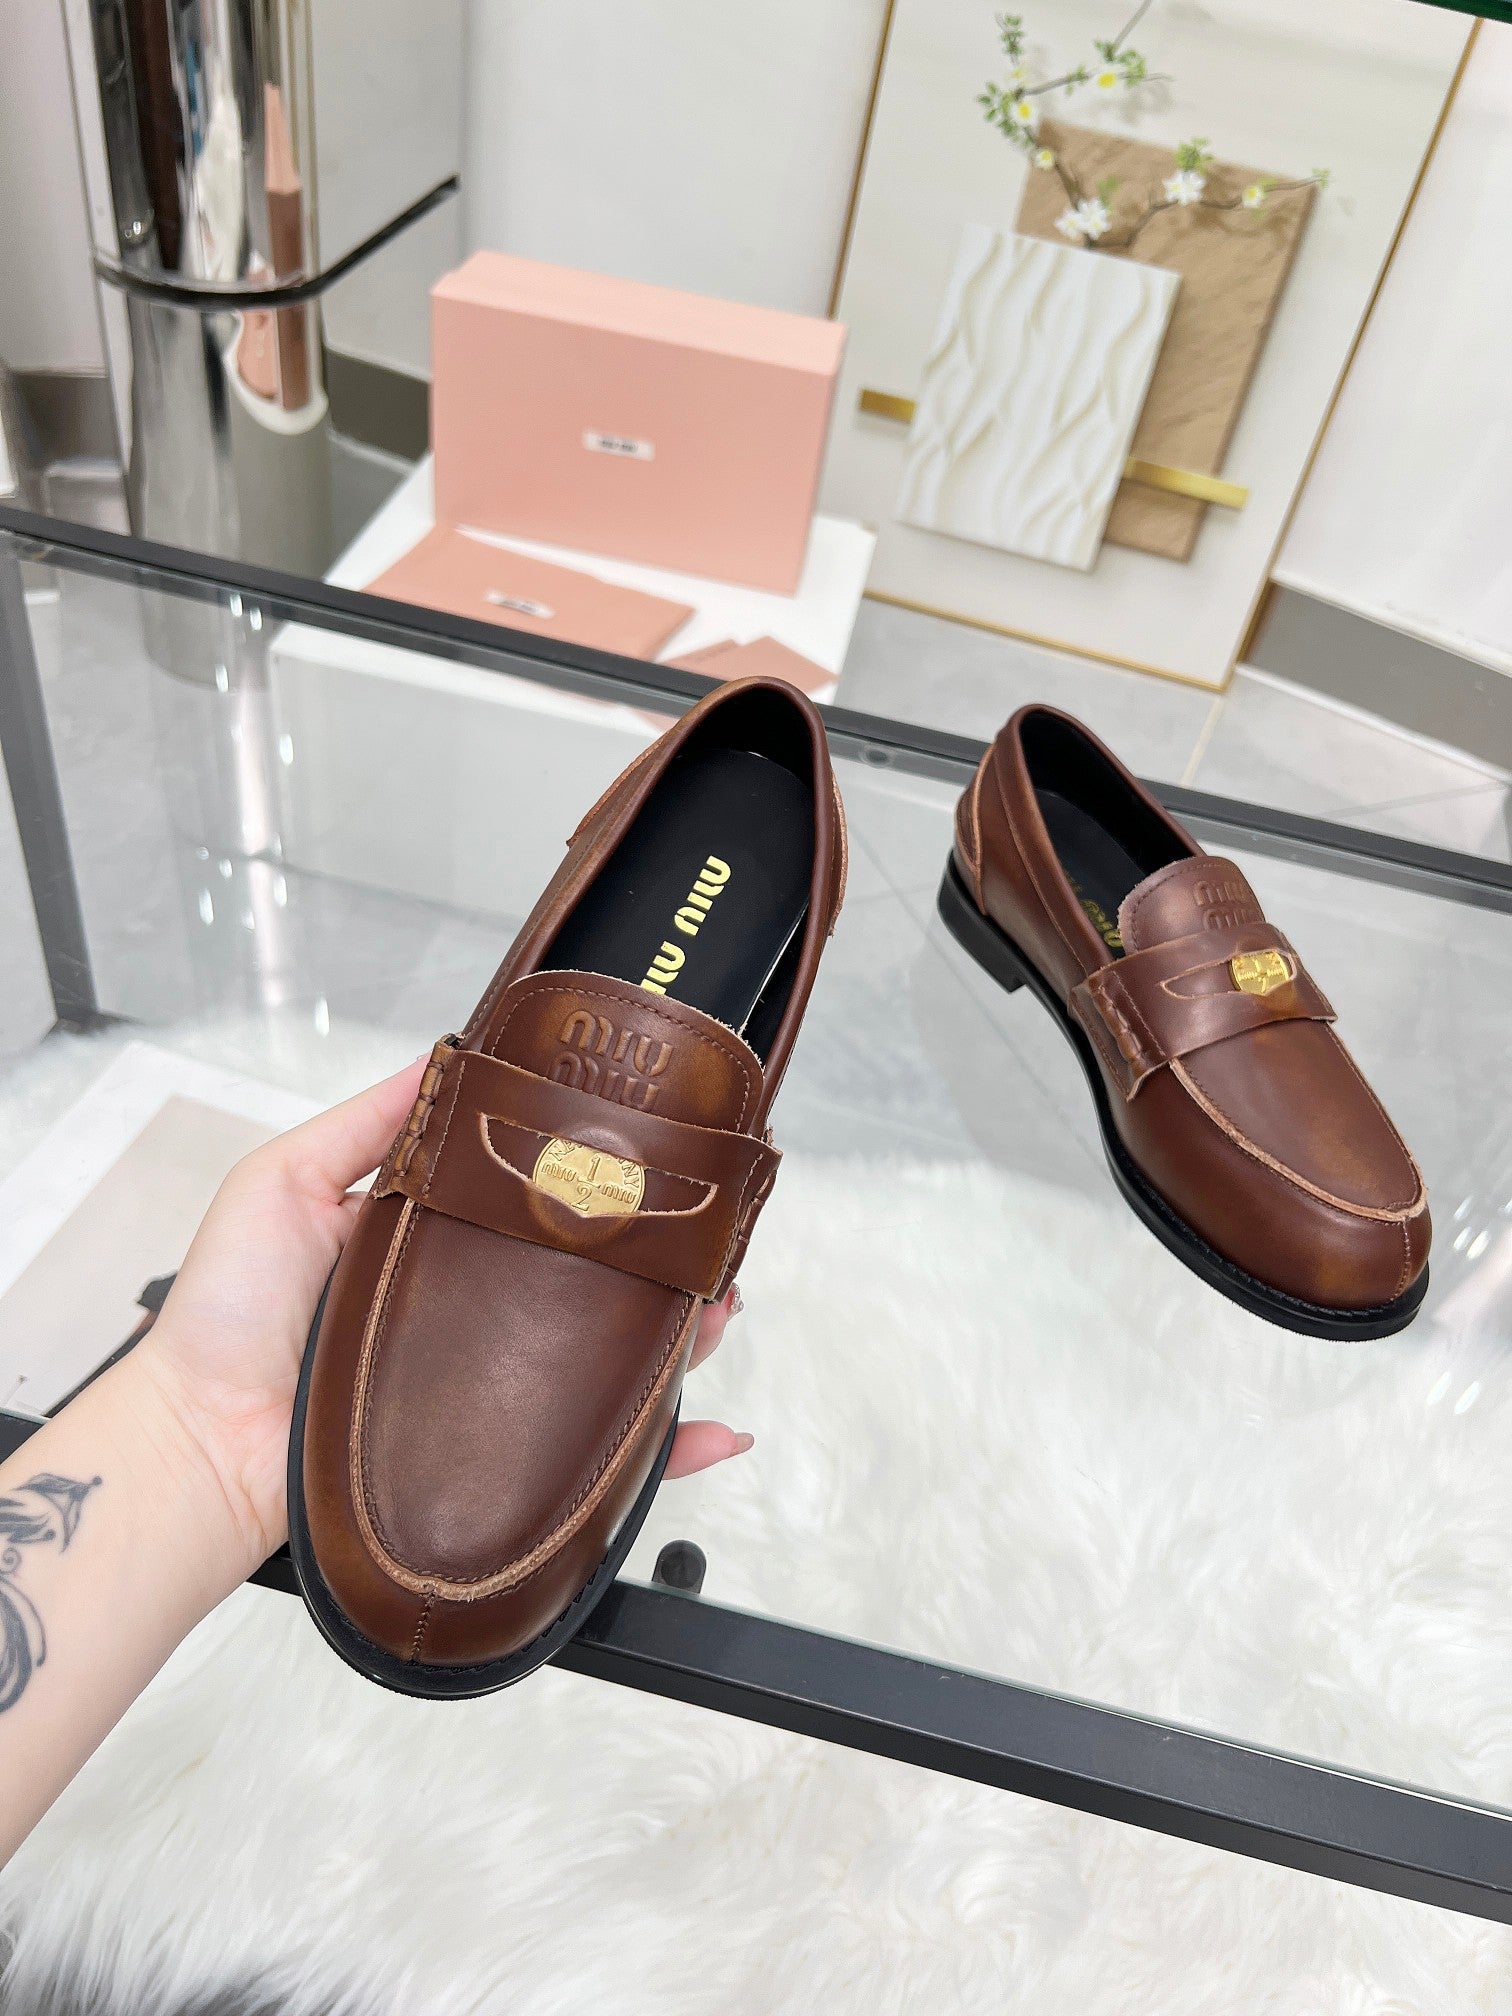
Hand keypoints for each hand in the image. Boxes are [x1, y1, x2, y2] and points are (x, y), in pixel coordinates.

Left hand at [137, 1059, 748, 1574]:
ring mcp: (489, 1395)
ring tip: (716, 1315)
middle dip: (658, 1270)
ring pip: (607, 1369)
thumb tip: (451, 1057)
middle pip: (589, 1290)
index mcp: (432, 1249)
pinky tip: (717, 1431)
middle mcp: (470, 1321)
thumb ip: (367, 1125)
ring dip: (676, 1345)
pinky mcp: (495, 1463)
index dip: (593, 1192)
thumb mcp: (285, 1182)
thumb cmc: (225, 1318)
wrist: (199, 1447)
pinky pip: (596, 1470)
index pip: (532, 1213)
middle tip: (705, 1247)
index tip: (648, 1163)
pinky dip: (667, 1453)